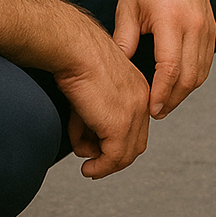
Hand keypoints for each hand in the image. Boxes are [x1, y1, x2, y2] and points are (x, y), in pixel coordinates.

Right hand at [51, 14, 152, 178]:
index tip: (99, 150)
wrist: (74, 47)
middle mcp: (142, 100)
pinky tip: (87, 168)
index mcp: (139, 88)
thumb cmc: (76, 60)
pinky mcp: (118, 124)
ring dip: (105, 166)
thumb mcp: (90, 91)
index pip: (137, 126)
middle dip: (113, 158)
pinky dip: (100, 167)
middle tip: (93, 165)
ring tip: (87, 167)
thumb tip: (88, 144)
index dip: (119, 143)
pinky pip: (112, 157)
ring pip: (124, 154)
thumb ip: (92, 117)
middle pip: (135, 144)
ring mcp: (133, 113)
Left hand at [112, 0, 215, 119]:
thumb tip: (119, 71)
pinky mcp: (212, 27)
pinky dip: (195, 77)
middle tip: (157, 112)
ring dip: (185, 92)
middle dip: (173, 99)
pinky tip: (179, 84)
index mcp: (171, 20)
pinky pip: (207, 61)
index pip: (169, 68)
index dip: (161, 93)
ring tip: (166, 102)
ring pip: (201, 72)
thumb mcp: (127, 6)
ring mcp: (207, 26)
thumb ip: (124, 39)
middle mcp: (194, 25)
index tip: (151, 109)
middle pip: (189, 76)